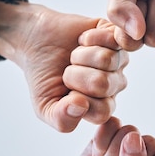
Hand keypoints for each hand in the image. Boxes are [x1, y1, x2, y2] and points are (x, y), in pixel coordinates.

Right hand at [0, 0, 128, 131]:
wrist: (36, 42)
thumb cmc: (43, 76)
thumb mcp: (45, 107)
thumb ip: (62, 119)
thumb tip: (81, 107)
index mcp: (102, 106)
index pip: (102, 111)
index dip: (78, 99)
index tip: (65, 91)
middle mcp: (115, 84)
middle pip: (103, 83)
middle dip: (75, 75)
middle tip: (67, 70)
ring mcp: (119, 59)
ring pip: (107, 60)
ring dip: (81, 55)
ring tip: (73, 55)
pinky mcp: (116, 36)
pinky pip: (114, 39)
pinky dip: (90, 37)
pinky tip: (82, 40)